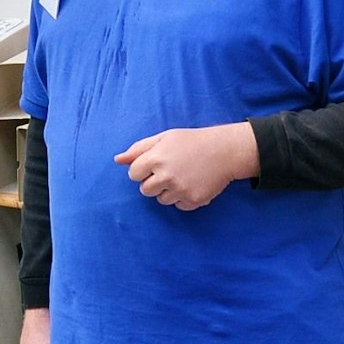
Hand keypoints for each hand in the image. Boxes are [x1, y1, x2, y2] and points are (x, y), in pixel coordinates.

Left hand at [114, 122, 258, 210]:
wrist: (225, 151)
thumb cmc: (192, 141)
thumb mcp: (164, 138)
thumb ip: (138, 149)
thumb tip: (117, 160)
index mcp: (156, 158)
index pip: (133, 174)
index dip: (143, 168)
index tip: (157, 162)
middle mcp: (166, 176)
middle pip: (145, 190)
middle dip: (154, 182)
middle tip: (171, 170)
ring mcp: (180, 190)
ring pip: (161, 200)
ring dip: (168, 191)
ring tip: (183, 176)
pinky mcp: (193, 200)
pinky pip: (178, 206)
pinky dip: (183, 198)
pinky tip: (192, 183)